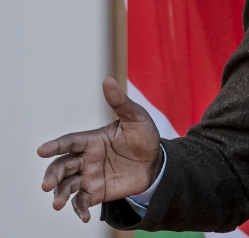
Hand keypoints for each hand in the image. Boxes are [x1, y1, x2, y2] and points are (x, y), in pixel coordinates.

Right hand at [38, 77, 162, 221]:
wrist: (157, 163)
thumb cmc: (144, 137)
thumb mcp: (136, 118)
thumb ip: (120, 103)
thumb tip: (107, 80)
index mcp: (92, 140)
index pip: (70, 142)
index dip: (56, 145)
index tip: (41, 150)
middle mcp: (87, 158)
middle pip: (63, 165)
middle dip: (52, 175)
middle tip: (46, 185)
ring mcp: (90, 176)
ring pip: (67, 185)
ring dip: (59, 194)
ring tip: (57, 204)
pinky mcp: (97, 191)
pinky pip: (82, 201)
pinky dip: (79, 209)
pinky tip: (83, 217)